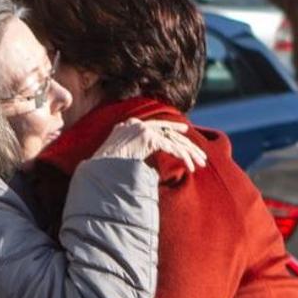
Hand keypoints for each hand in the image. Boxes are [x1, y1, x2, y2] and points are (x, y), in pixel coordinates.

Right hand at [93, 119, 207, 171]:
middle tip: (200, 156)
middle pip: (167, 131)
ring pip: (171, 140)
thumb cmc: (104, 172)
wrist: (97, 172)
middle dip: (186, 144)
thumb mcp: (118, 160)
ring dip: (188, 153)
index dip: (172, 128)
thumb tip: (144, 168)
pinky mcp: (146, 138)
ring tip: (200, 164)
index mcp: (127, 126)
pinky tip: (190, 166)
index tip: (184, 132)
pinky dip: (182, 156)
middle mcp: (134, 124)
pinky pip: (169, 146)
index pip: (155, 125)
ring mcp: (140, 129)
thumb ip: (132, 157)